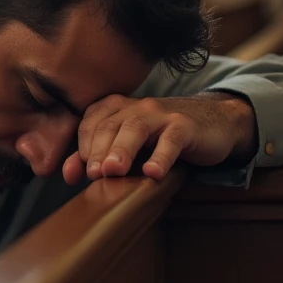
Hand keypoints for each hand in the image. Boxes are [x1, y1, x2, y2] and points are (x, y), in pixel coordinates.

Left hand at [61, 92, 257, 183]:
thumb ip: (98, 157)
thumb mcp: (130, 146)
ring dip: (122, 149)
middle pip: (110, 124)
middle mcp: (137, 107)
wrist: (214, 124)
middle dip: (98, 149)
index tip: (75, 174)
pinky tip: (153, 173)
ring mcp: (162, 115)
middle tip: (93, 174)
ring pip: (136, 127)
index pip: (91, 121)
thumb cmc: (163, 138)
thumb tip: (68, 175)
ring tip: (113, 171)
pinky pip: (171, 139)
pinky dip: (161, 156)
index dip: (81, 146)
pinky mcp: (186, 127)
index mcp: (118, 108)